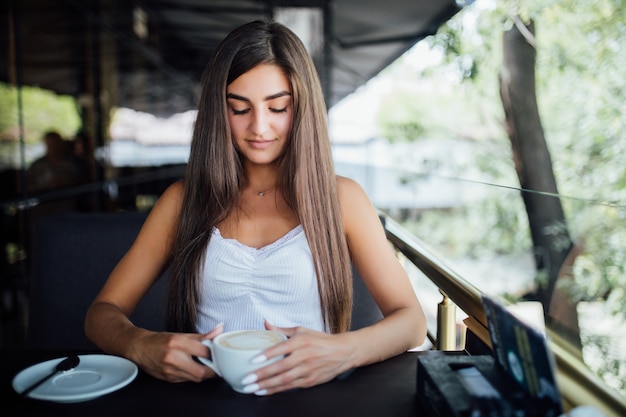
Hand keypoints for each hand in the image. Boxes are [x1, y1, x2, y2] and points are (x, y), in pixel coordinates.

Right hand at [130, 323, 223, 382]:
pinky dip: (192, 375)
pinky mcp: (168, 379)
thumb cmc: (160, 340)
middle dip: (211, 369)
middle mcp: (173, 358)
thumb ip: (202, 336)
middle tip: (215, 363)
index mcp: (177, 343)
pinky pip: (186, 380)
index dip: (214, 353)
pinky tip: (192, 368)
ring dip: (203, 373)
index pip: (203, 351)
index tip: (217, 351)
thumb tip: (218, 331)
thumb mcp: (181, 335)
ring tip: (204, 364)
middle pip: (201, 372)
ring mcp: (170, 371)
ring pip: (195, 378)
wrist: (139, 348)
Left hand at [239, 321, 356, 394]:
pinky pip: (290, 387)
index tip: (253, 360)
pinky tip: (265, 391)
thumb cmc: (321, 340)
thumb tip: (265, 323)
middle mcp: (304, 356)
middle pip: (280, 368)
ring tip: (252, 389)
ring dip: (266, 385)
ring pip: (284, 380)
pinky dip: (276, 390)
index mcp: (301, 341)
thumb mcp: (302, 330)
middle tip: (246, 380)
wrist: (343, 352)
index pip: (281, 348)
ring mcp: (307, 370)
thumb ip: (282, 329)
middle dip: (262, 375)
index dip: (266, 355)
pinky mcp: (310, 381)